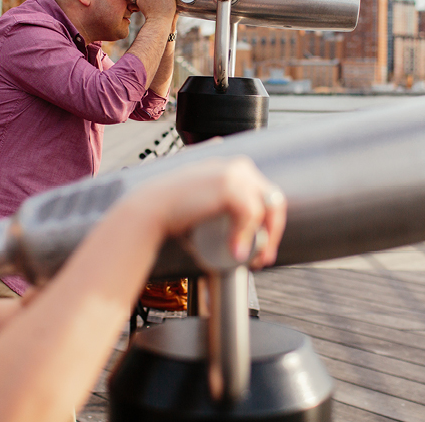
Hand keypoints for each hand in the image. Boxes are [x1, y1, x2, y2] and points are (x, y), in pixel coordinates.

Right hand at [135, 157, 286, 269]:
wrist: (151, 209)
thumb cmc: (172, 208)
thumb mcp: (200, 193)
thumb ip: (213, 187)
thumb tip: (229, 190)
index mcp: (235, 166)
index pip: (265, 195)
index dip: (269, 223)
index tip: (262, 247)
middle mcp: (239, 165)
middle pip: (273, 201)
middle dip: (272, 233)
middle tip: (262, 258)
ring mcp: (235, 173)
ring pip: (266, 210)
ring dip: (262, 238)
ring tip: (249, 259)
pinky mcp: (228, 186)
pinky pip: (251, 215)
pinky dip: (245, 236)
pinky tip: (235, 251)